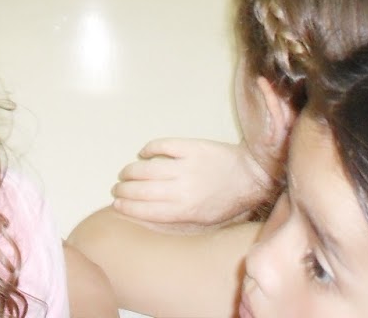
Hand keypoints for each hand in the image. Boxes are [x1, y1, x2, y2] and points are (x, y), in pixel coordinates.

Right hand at [110, 138, 273, 226]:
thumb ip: (176, 218)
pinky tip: (144, 153)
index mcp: (186, 210)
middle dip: (124, 190)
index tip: (117, 204)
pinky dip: (149, 149)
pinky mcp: (191, 147)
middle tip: (117, 188)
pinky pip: (162, 146)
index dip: (128, 207)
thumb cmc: (226, 202)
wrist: (251, 176)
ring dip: (131, 171)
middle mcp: (183, 189)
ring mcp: (187, 166)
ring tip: (125, 173)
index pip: (147, 210)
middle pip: (143, 190)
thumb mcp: (203, 220)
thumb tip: (145, 215)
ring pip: (148, 168)